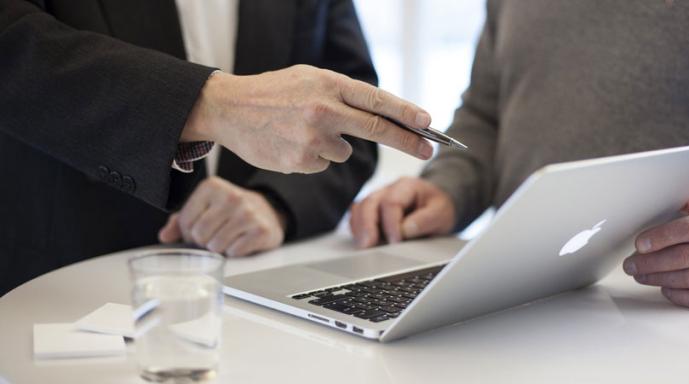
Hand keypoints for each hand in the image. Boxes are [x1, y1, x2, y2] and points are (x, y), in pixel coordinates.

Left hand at [158, 177, 284, 256]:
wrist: (267, 212)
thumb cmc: (229, 212)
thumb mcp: (204, 208)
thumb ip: (181, 220)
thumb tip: (164, 236)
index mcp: (212, 186)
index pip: (185, 221)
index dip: (188, 233)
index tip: (199, 230)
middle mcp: (231, 196)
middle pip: (200, 235)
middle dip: (203, 242)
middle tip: (213, 237)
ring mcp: (248, 213)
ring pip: (216, 246)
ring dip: (219, 249)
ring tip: (227, 238)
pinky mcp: (261, 230)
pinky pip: (234, 252)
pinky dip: (234, 252)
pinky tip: (240, 241)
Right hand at [181, 65, 433, 173]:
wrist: (229, 108)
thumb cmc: (273, 92)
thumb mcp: (309, 79)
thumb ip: (342, 94)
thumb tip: (380, 114)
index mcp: (328, 84)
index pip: (377, 100)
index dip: (407, 113)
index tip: (428, 122)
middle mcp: (324, 110)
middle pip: (377, 129)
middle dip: (408, 141)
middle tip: (429, 149)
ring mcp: (312, 138)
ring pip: (344, 151)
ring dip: (334, 145)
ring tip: (302, 130)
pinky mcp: (301, 161)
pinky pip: (323, 163)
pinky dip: (314, 157)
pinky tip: (292, 142)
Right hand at [349, 177, 455, 247]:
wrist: (437, 205)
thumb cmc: (438, 207)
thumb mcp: (441, 212)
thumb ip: (425, 220)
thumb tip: (405, 230)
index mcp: (406, 186)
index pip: (391, 202)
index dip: (391, 223)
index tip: (396, 241)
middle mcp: (388, 190)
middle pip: (369, 203)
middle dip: (367, 225)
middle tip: (368, 245)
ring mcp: (378, 199)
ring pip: (359, 208)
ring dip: (359, 228)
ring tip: (363, 246)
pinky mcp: (372, 211)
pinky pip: (357, 216)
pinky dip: (357, 228)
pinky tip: (362, 241)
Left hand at [623, 190, 688, 308]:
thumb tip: (660, 197)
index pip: (687, 229)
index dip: (660, 237)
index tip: (639, 244)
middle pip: (683, 257)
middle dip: (650, 262)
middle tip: (630, 264)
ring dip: (658, 278)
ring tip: (640, 275)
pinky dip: (680, 296)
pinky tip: (664, 289)